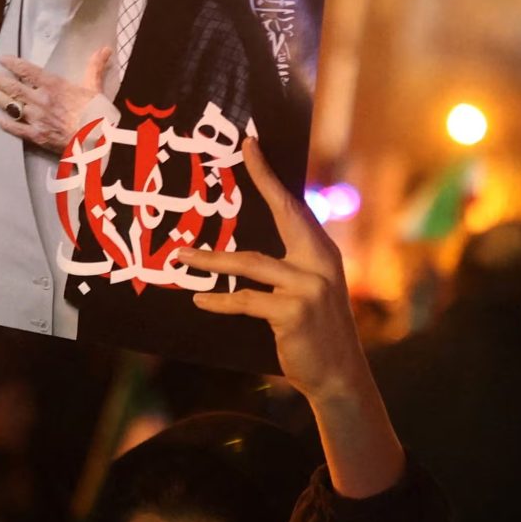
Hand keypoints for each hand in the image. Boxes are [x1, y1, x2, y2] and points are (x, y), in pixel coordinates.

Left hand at [0, 46, 111, 152]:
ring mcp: (36, 118)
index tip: (2, 59)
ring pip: (12, 106)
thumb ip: (95, 67)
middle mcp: (40, 100)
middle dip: (0, 81)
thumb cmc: (97, 113)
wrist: (95, 140)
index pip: (28, 71)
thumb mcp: (95, 87)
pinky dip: (6, 124)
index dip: (13, 64)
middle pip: (14, 88)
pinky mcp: (36, 135)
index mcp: (54, 86)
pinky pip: (16, 128)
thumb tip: (105, 49)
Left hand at [175, 136, 405, 497]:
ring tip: (180, 254)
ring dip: (211, 259)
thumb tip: (242, 250)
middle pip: (284, 213)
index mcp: (322, 253)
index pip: (294, 207)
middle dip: (261, 180)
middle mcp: (321, 263)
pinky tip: (199, 299)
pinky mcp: (294, 312)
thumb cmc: (315, 334)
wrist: (339, 376)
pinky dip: (221, 301)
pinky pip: (247, 301)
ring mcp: (310, 287)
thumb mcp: (308, 293)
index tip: (251, 145)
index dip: (271, 176)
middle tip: (238, 152)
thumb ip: (287, 268)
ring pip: (251, 264)